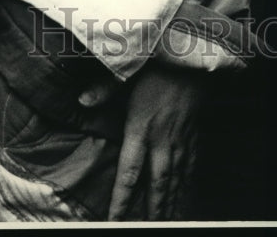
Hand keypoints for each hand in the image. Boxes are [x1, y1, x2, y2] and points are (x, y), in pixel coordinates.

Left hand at [106, 63, 203, 219]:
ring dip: (171, 206)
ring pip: (176, 181)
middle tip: (146, 231)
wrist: (195, 55)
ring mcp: (180, 140)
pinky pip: (191, 168)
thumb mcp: (128, 71)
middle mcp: (162, 140)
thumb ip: (104, 88)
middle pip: (157, 186)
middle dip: (151, 213)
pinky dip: (187, 188)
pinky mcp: (193, 135)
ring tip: (167, 224)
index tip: (115, 221)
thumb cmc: (158, 63)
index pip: (129, 173)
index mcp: (141, 128)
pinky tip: (185, 199)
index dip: (122, 200)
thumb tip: (81, 100)